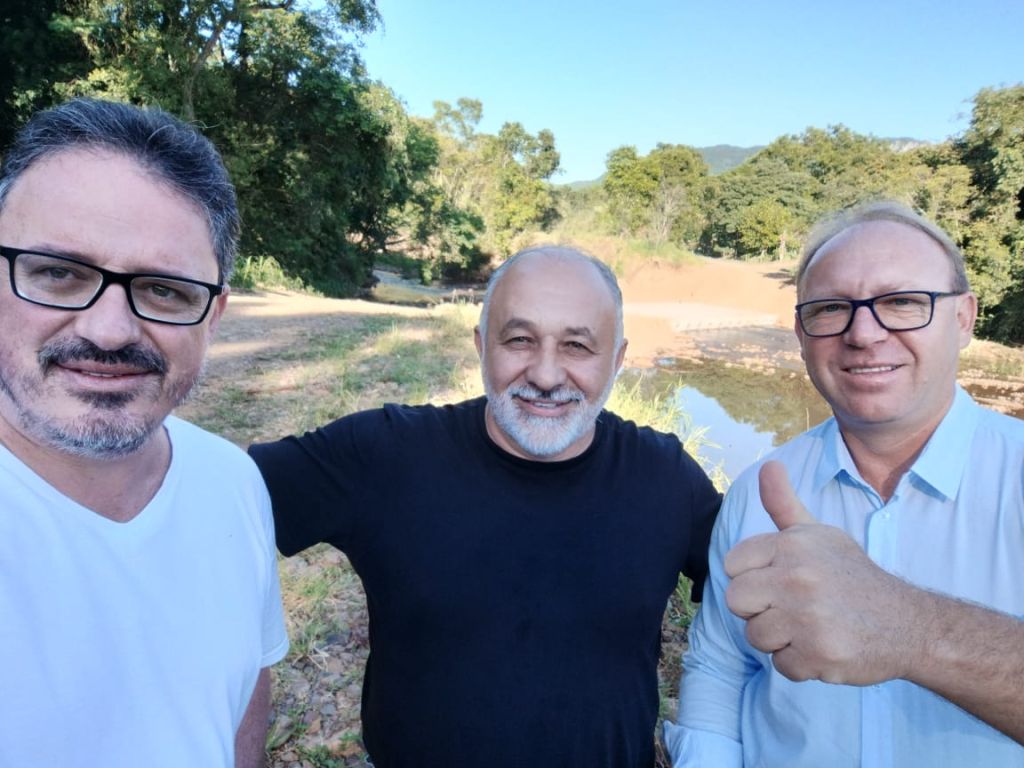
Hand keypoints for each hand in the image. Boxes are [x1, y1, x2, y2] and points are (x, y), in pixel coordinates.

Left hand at [723, 461, 915, 685]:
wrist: (908, 622)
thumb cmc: (852, 576)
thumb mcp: (819, 534)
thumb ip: (784, 504)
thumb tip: (767, 466)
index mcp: (793, 544)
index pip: (733, 565)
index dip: (752, 576)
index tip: (779, 580)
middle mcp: (797, 577)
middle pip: (736, 600)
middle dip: (758, 608)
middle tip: (791, 607)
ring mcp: (808, 618)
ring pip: (755, 635)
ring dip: (779, 638)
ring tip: (809, 627)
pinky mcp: (818, 655)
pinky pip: (780, 665)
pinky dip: (799, 663)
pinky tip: (823, 647)